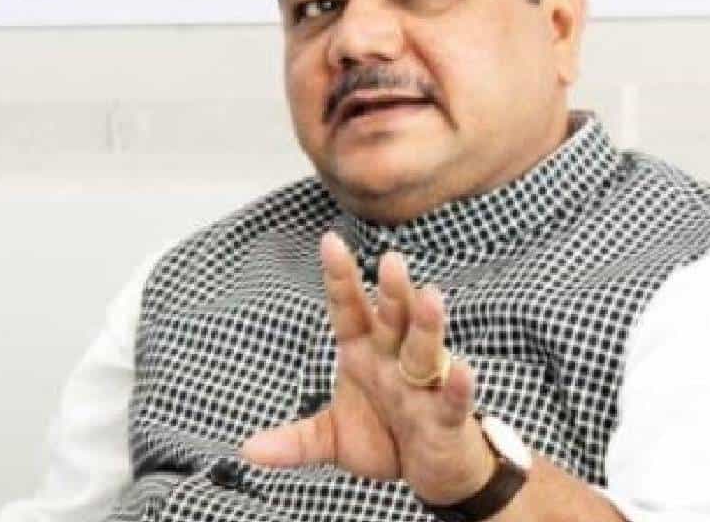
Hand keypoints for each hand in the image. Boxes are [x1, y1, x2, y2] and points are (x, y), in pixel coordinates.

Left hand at [242, 232, 496, 504]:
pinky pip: (452, 399)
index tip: (330, 241)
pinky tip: (461, 368)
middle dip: (392, 292)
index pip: (350, 310)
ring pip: (424, 350)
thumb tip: (248, 450)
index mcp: (365, 353)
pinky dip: (457, 385)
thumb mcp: (333, 439)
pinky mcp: (447, 416)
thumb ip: (296, 440)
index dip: (341, 279)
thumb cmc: (384, 437)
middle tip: (391, 260)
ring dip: (427, 325)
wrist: (430, 469)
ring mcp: (424, 386)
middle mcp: (395, 360)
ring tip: (430, 297)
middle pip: (393, 319)